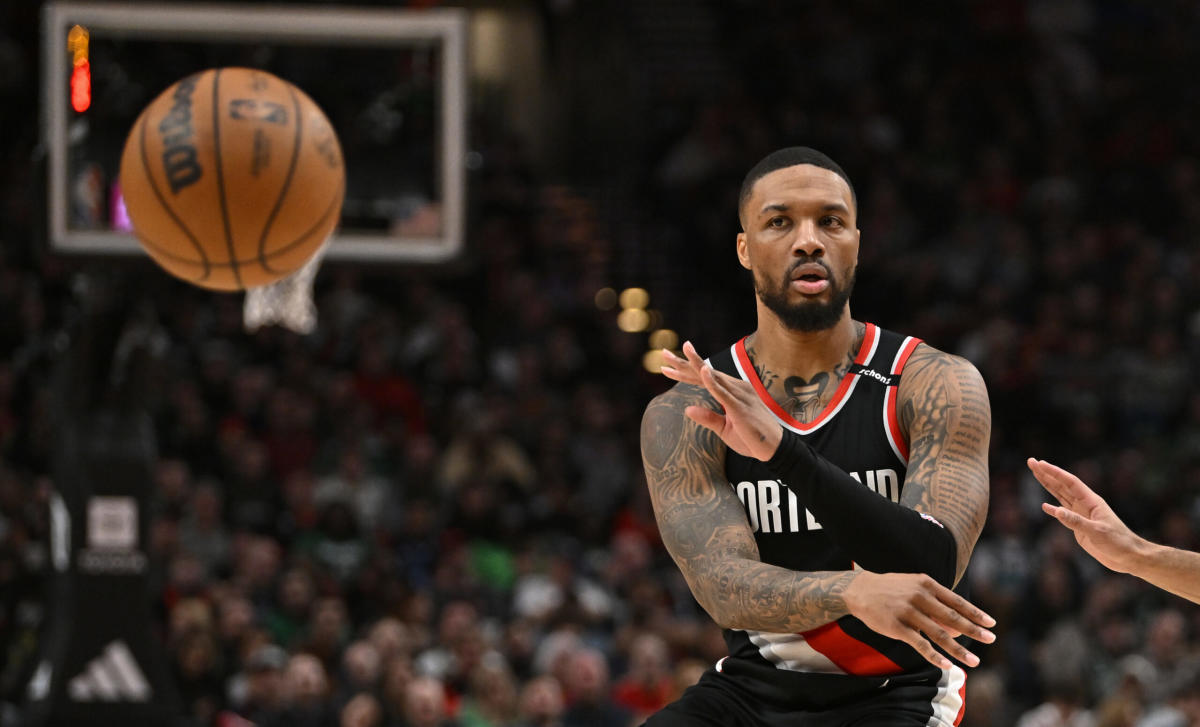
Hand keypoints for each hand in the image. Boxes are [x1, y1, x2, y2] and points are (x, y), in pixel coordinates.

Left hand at [660, 342, 781, 460]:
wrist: (774, 449)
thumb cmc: (752, 438)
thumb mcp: (724, 429)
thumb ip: (708, 417)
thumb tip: (687, 409)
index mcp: (733, 391)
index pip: (705, 378)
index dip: (686, 371)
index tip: (666, 367)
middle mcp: (737, 388)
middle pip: (705, 372)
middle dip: (683, 362)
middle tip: (663, 353)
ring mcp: (739, 395)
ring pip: (712, 376)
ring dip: (695, 364)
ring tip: (679, 353)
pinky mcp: (740, 407)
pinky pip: (723, 392)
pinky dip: (712, 381)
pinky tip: (702, 371)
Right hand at [843, 571, 995, 668]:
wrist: (860, 589)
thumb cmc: (892, 589)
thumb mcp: (915, 588)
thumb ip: (936, 605)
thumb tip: (958, 629)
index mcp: (927, 584)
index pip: (957, 601)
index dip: (975, 613)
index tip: (991, 623)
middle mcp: (920, 597)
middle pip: (952, 617)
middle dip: (974, 630)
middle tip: (991, 639)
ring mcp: (908, 612)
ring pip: (939, 634)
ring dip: (958, 649)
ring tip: (974, 660)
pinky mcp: (897, 627)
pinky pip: (920, 644)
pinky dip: (934, 655)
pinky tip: (947, 664)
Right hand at [1027, 458, 1144, 573]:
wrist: (1129, 557)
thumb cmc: (1118, 542)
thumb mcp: (1097, 532)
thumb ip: (1076, 521)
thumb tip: (1055, 510)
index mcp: (1091, 501)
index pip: (1070, 482)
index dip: (1054, 472)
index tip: (1040, 463)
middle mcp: (1085, 505)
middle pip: (1062, 485)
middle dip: (1047, 474)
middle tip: (1031, 462)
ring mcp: (1082, 515)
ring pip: (1061, 496)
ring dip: (1048, 486)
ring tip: (1036, 474)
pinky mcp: (1080, 527)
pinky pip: (1063, 515)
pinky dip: (1053, 510)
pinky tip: (1044, 507)